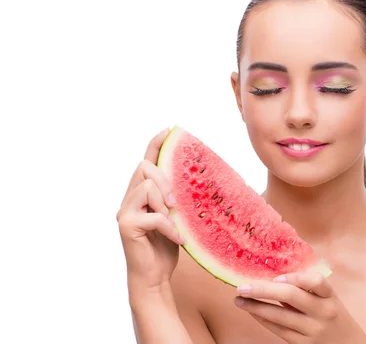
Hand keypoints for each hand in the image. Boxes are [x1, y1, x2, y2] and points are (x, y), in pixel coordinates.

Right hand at [116, 128, 184, 292]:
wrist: (154, 278)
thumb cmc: (166, 248)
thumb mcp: (176, 217)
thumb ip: (176, 198)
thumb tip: (199, 180)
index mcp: (141, 194)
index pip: (146, 161)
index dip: (155, 143)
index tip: (169, 129)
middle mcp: (128, 199)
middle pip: (144, 167)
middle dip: (165, 179)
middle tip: (177, 203)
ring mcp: (124, 212)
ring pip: (147, 186)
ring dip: (166, 202)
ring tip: (176, 221)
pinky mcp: (126, 226)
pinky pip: (154, 214)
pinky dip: (170, 226)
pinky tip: (178, 239)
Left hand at [234, 272, 365, 343]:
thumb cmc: (331, 315)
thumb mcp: (327, 299)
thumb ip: (306, 288)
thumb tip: (272, 274)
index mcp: (330, 296)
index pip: (317, 281)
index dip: (296, 278)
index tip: (277, 276)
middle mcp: (323, 312)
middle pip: (291, 297)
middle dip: (263, 290)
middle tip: (242, 286)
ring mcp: (313, 330)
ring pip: (280, 316)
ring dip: (256, 307)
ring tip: (239, 300)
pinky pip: (279, 330)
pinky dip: (263, 319)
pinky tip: (252, 312)